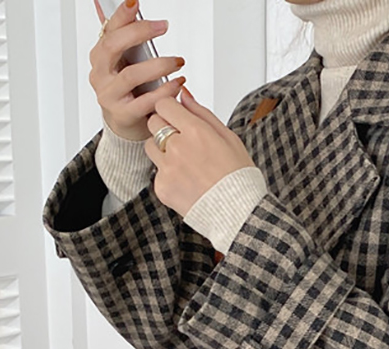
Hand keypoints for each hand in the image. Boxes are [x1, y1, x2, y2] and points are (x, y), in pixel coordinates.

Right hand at [90, 0, 186, 140]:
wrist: (124, 123)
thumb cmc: (128, 89)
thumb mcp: (125, 60)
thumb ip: (125, 34)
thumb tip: (128, 2)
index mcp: (100, 56)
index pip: (108, 29)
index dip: (120, 15)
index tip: (134, 2)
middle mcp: (100, 74)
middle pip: (113, 47)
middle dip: (139, 33)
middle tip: (163, 26)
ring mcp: (109, 95)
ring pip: (130, 75)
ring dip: (158, 65)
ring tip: (177, 62)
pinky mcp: (123, 114)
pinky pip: (144, 102)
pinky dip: (163, 91)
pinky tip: (177, 84)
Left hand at [144, 90, 258, 216]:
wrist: (237, 213)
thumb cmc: (238, 177)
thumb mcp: (229, 137)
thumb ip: (202, 113)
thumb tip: (184, 95)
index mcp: (195, 131)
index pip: (164, 104)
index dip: (170, 108)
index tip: (176, 114)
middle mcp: (177, 148)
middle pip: (153, 122)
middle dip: (165, 125)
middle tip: (181, 138)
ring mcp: (167, 169)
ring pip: (150, 145)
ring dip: (162, 148)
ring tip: (183, 161)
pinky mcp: (162, 187)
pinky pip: (156, 172)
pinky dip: (167, 174)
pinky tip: (185, 180)